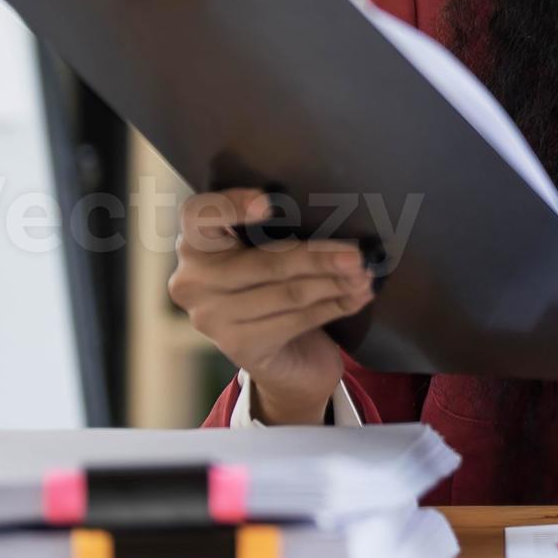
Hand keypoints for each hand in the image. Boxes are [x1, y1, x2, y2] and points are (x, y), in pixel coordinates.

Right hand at [169, 188, 371, 423]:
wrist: (279, 354)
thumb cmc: (275, 285)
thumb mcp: (268, 250)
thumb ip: (282, 231)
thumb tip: (337, 218)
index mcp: (196, 244)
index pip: (201, 215)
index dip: (233, 205)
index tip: (270, 203)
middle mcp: (193, 281)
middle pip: (264, 262)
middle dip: (318, 257)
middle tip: (358, 255)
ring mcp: (212, 318)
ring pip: (287, 293)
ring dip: (334, 284)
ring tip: (364, 275)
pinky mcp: (239, 346)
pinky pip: (296, 320)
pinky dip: (333, 306)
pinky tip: (357, 297)